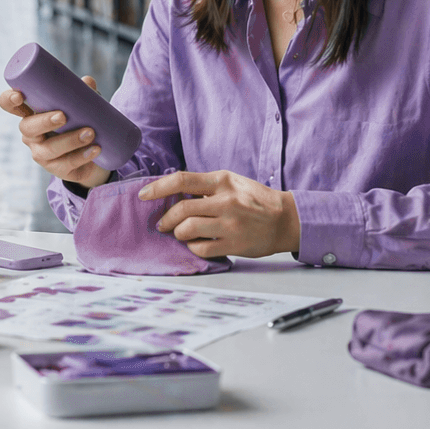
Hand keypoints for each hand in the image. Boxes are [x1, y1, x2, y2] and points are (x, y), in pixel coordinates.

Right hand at [0, 78, 112, 189]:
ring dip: (70, 140)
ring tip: (90, 133)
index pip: (9, 105)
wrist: (95, 154)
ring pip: (49, 149)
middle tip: (63, 116)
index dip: (8, 100)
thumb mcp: (81, 105)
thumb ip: (83, 93)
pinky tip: (95, 149)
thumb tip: (87, 81)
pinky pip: (66, 164)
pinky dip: (82, 155)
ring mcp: (41, 153)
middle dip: (44, 121)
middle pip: (27, 128)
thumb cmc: (81, 121)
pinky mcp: (57, 169)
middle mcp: (31, 134)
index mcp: (31, 113)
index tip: (19, 96)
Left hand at [140, 171, 300, 258]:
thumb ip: (206, 187)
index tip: (143, 195)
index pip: (182, 180)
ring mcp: (230, 223)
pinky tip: (196, 244)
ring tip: (181, 233)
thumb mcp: (232, 183)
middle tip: (163, 224)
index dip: (158, 188)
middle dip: (166, 219)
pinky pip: (201, 248)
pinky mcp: (234, 244)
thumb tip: (173, 194)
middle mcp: (226, 200)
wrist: (285, 219)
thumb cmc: (255, 199)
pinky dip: (193, 247)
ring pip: (188, 230)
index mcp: (222, 180)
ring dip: (179, 233)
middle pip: (182, 209)